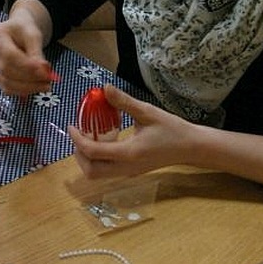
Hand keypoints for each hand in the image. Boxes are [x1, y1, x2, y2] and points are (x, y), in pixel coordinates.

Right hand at [0, 3, 55, 95]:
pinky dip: (23, 91)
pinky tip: (36, 87)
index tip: (46, 73)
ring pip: (6, 83)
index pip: (9, 55)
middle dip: (30, 79)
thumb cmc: (24, 30)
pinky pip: (7, 89)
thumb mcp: (33, 35)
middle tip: (49, 80)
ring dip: (28, 88)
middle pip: (6, 71)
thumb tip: (43, 72)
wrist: (16, 32)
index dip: (27, 67)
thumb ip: (37, 53)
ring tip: (45, 85)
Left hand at [68, 85, 194, 178]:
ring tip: (87, 138)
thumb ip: (124, 102)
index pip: (93, 152)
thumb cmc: (172, 129)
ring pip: (97, 175)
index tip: (71, 125)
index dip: (77, 139)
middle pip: (91, 171)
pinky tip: (102, 141)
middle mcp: (126, 168)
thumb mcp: (148, 112)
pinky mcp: (131, 172)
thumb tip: (104, 88)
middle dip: (78, 154)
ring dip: (86, 159)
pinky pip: (106, 171)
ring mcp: (128, 173)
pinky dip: (97, 160)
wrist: (191, 148)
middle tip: (77, 134)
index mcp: (129, 153)